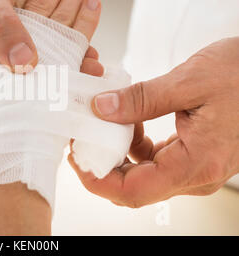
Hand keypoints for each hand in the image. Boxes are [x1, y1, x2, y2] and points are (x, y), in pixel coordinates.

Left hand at [71, 37, 238, 207]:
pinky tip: (130, 120)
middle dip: (102, 165)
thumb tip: (101, 109)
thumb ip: (141, 99)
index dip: (97, 180)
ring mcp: (195, 167)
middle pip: (134, 186)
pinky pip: (155, 160)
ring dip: (117, 152)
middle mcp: (196, 174)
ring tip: (103, 123)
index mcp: (196, 163)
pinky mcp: (193, 155)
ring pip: (142, 174)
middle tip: (82, 137)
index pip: (133, 191)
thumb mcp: (189, 81)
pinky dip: (135, 144)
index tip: (76, 157)